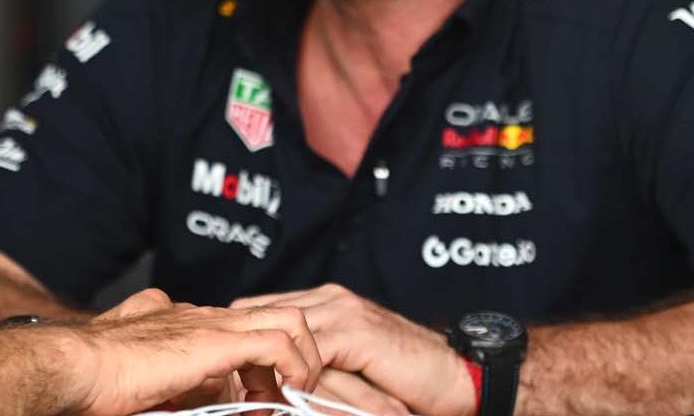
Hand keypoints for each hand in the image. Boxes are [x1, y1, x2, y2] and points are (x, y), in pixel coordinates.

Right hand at [63, 287, 322, 415]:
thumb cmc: (92, 384)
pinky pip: (279, 342)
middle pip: (269, 317)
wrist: (74, 368)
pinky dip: (296, 367)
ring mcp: (208, 323)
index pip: (236, 328)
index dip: (256, 364)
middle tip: (278, 397)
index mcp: (177, 323)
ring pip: (287, 319)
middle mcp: (197, 315)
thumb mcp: (144, 388)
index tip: (254, 401)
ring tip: (289, 395)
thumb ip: (171, 389)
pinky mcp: (216, 340)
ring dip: (300, 360)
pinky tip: (285, 393)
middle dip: (289, 356)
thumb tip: (193, 402)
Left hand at [233, 285, 471, 415]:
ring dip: (266, 364)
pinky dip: (297, 375)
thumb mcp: (347, 369)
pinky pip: (311, 352)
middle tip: (236, 383)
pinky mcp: (356, 331)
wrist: (460, 377)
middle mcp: (329, 298)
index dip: (245, 339)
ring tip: (255, 395)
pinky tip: (294, 396)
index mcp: (324, 301)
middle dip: (246, 348)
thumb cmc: (408, 381)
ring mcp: (342, 310)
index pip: (260, 308)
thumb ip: (313, 366)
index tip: (233, 369)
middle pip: (258, 313)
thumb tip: (268, 384)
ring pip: (279, 332)